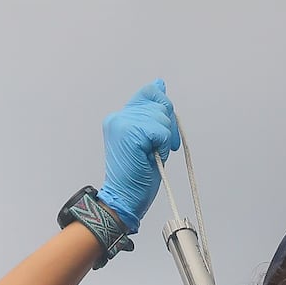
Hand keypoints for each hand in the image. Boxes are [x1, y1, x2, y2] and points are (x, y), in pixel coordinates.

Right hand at [96, 79, 180, 230]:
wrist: (124, 200)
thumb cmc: (136, 177)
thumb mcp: (147, 139)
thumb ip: (151, 113)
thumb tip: (160, 84)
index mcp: (120, 117)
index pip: (149, 93)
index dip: (163, 108)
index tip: (163, 132)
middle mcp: (118, 117)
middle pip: (159, 104)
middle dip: (167, 127)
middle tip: (159, 149)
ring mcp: (122, 124)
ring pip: (161, 117)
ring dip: (165, 139)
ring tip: (153, 155)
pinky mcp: (130, 133)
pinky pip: (160, 131)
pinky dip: (163, 146)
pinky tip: (153, 157)